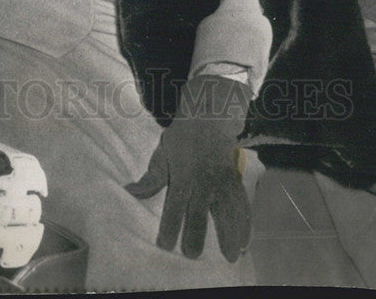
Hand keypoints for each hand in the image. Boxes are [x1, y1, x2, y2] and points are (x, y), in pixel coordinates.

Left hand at [125, 75, 252, 260]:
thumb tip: (129, 191)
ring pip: (227, 210)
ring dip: (230, 234)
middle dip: (196, 235)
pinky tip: (246, 242)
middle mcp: (204, 178)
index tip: (165, 244)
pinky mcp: (236, 180)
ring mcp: (223, 179)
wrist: (208, 118)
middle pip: (200, 211)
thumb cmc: (181, 140)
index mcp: (183, 173)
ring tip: (231, 256)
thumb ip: (151, 178)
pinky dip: (246, 223)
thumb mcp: (162, 154)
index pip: (175, 204)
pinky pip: (243, 204)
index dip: (170, 225)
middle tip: (192, 255)